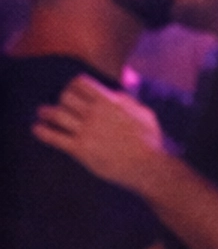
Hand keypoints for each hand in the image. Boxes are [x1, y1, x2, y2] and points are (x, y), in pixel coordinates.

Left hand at [33, 74, 166, 191]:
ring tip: (42, 113)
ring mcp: (86, 131)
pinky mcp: (80, 150)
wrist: (148, 165)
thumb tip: (114, 92)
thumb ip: (126, 100)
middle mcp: (94, 113)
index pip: (80, 83)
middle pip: (66, 96)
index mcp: (109, 101)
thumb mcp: (143, 112)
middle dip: (62, 99)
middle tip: (60, 105)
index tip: (72, 91)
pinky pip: (55, 138)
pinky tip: (37, 129)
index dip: (74, 85)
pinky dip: (43, 132)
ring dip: (47, 112)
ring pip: (57, 114)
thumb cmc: (149, 140)